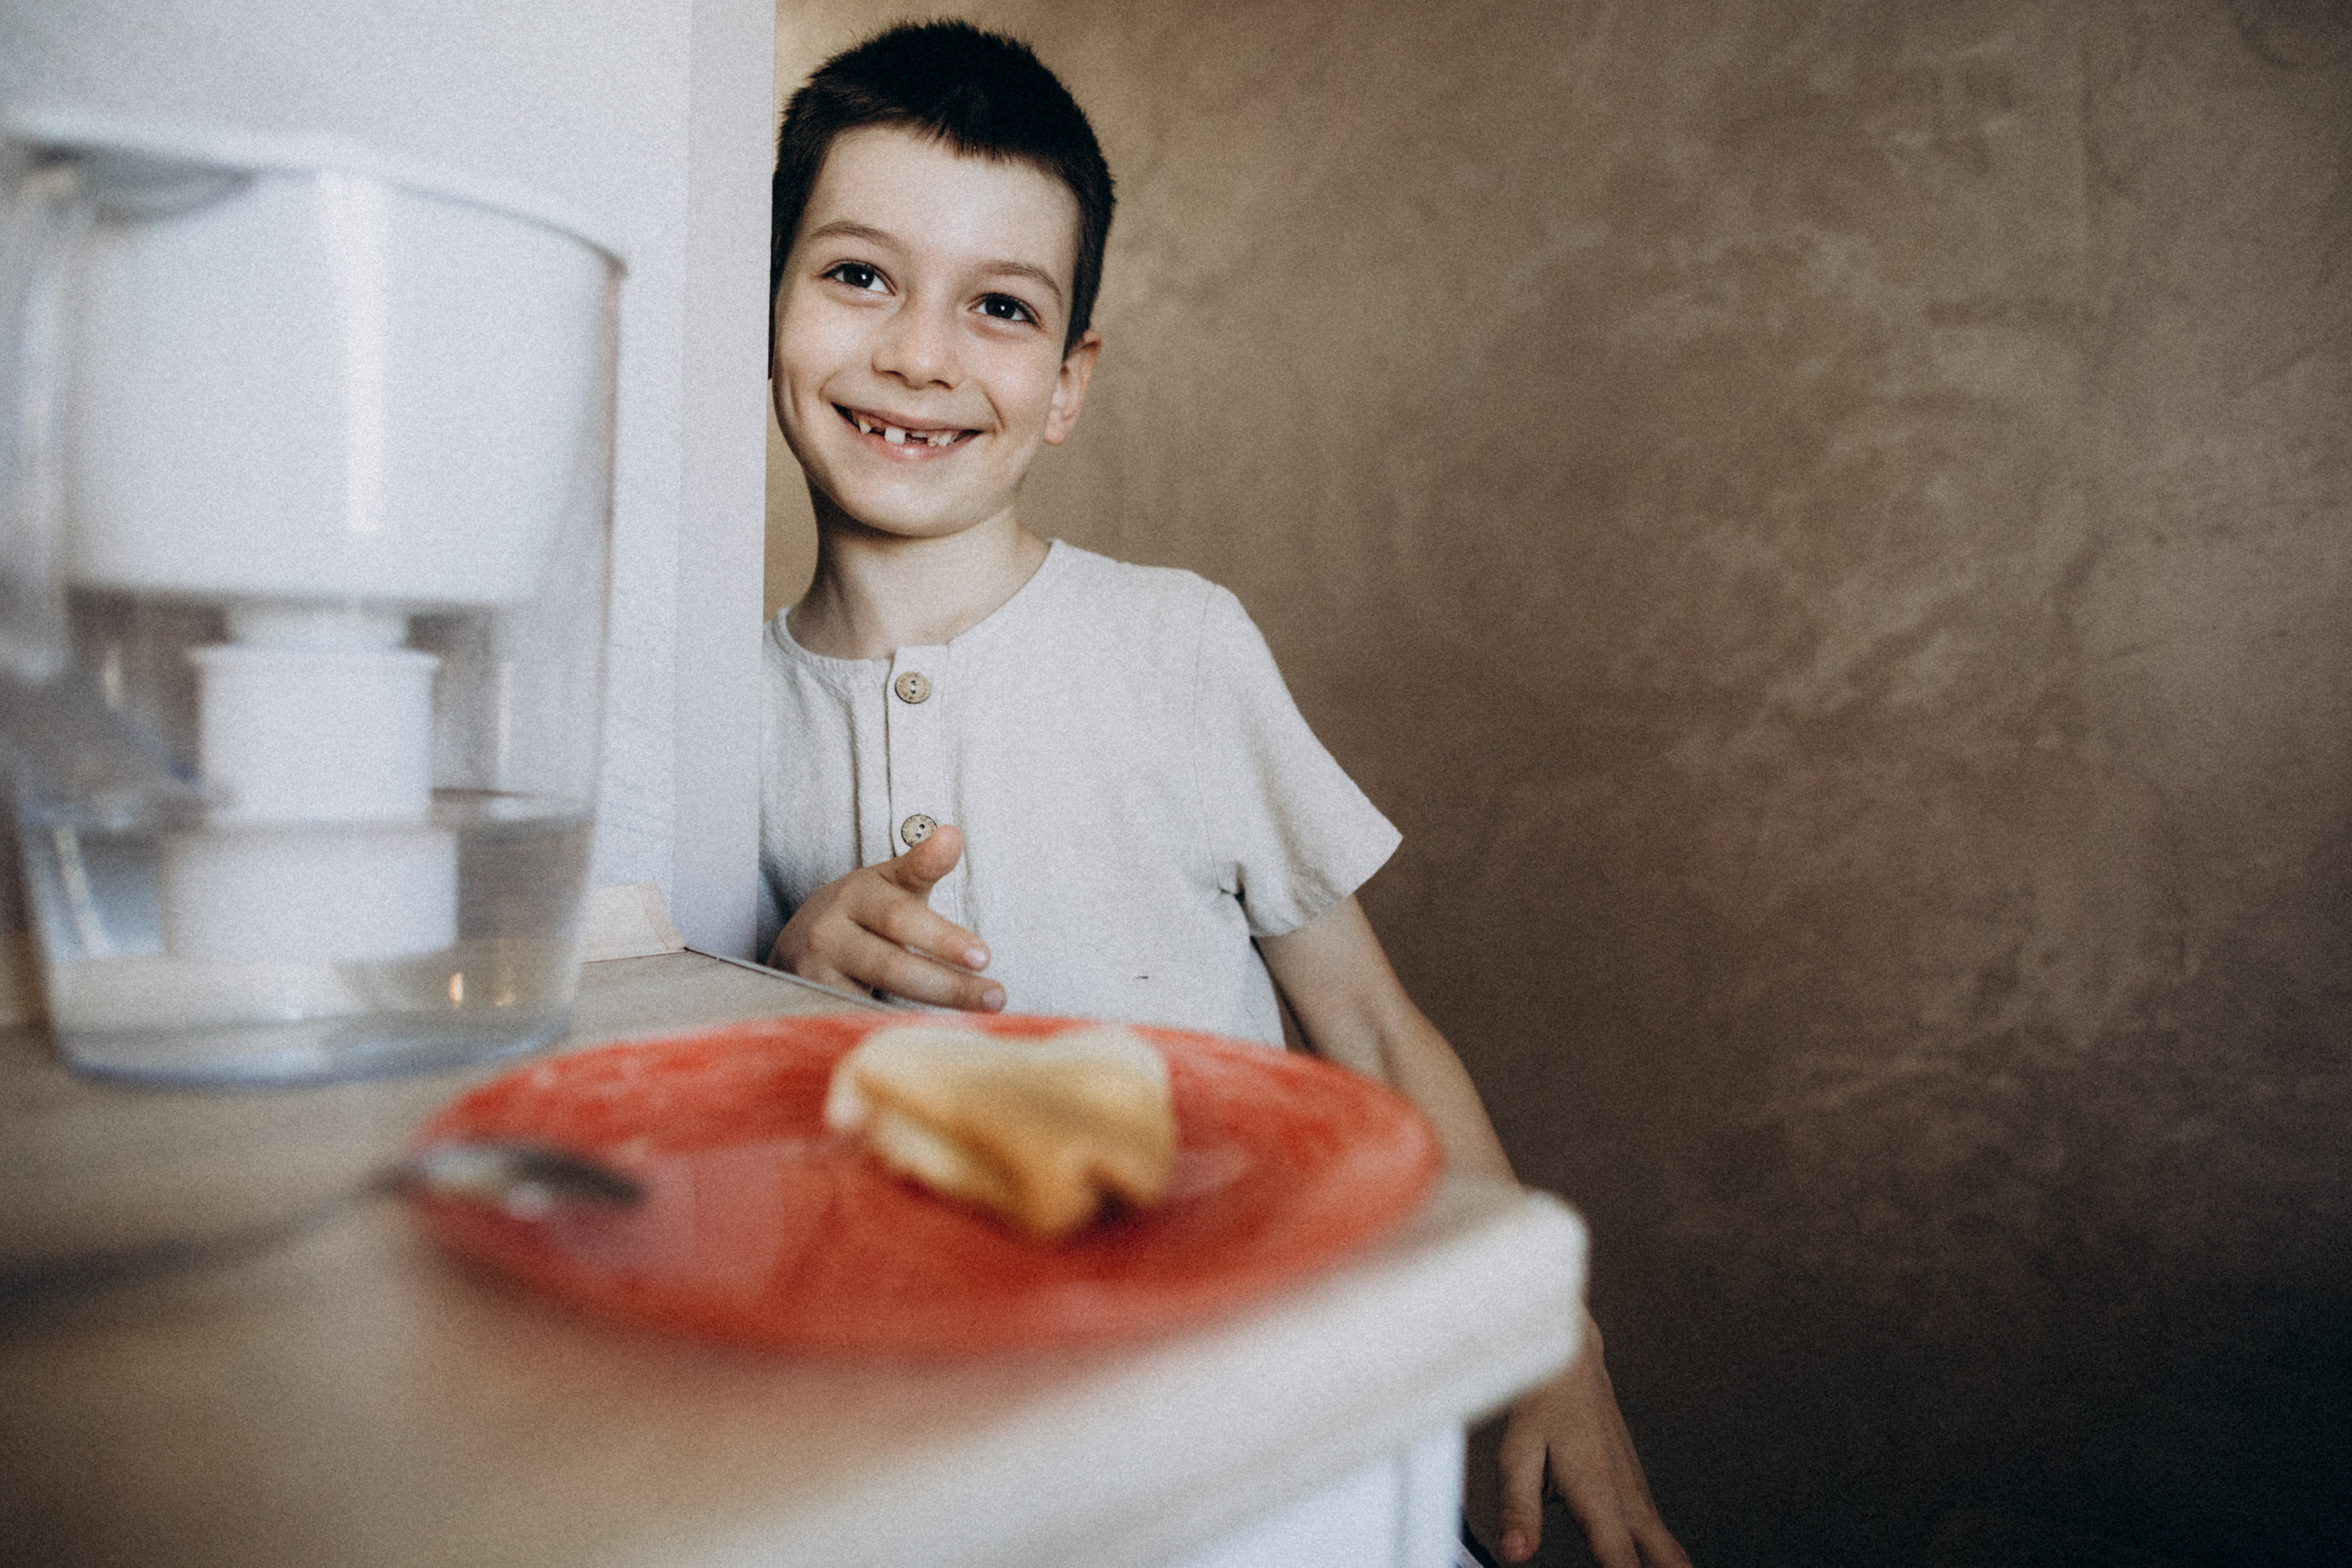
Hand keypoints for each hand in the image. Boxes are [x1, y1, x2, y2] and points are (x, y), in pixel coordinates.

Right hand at [765, 824, 1004, 1009]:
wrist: (797, 941)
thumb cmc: (864, 911)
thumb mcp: (891, 883)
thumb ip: (924, 865)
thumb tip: (953, 835)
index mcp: (857, 894)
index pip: (902, 916)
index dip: (942, 938)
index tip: (984, 956)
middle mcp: (829, 932)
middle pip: (893, 965)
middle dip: (948, 985)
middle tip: (996, 997)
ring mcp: (815, 971)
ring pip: (875, 1000)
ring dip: (930, 1012)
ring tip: (977, 1017)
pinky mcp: (808, 1003)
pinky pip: (855, 1019)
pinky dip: (893, 1030)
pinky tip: (930, 1037)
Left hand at [1496, 1311, 1688, 1565]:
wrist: (1574, 1365)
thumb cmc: (1546, 1405)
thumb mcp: (1519, 1455)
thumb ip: (1519, 1509)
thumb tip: (1515, 1553)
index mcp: (1601, 1494)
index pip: (1622, 1563)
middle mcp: (1629, 1498)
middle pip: (1668, 1561)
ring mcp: (1638, 1495)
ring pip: (1669, 1550)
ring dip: (1666, 1567)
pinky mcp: (1637, 1491)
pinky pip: (1657, 1535)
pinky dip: (1660, 1558)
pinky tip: (1647, 1565)